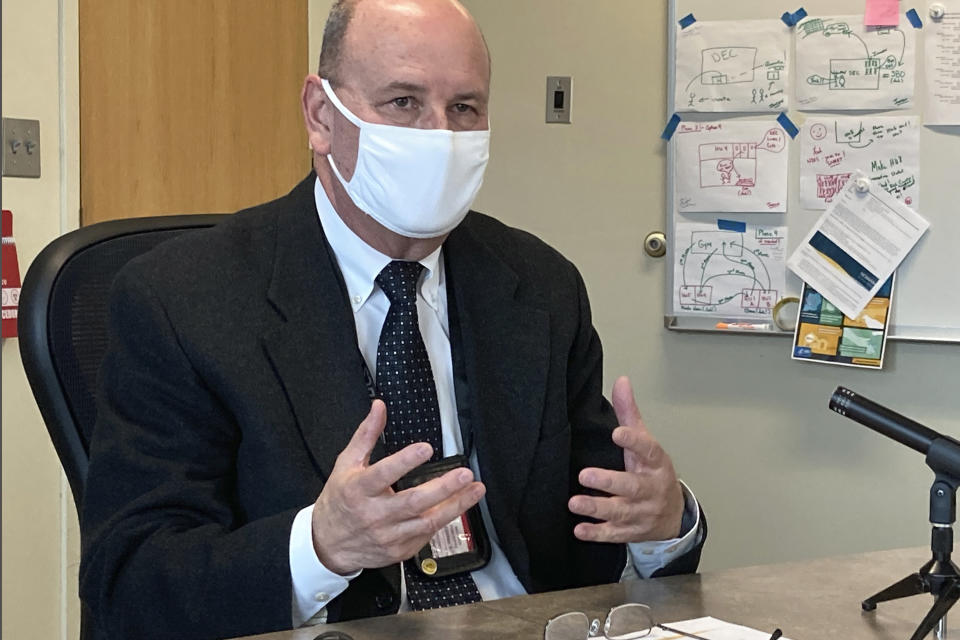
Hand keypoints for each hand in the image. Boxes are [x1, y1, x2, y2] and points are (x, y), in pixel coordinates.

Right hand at [311, 400, 485, 574]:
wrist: (328, 543)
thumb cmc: (340, 500)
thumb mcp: (346, 464)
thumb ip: (366, 435)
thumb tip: (379, 407)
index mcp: (359, 490)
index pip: (383, 474)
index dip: (405, 461)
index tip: (426, 448)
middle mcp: (374, 514)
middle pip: (413, 501)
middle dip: (443, 487)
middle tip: (464, 474)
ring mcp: (388, 536)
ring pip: (426, 521)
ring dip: (455, 505)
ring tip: (474, 489)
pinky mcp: (399, 551)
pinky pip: (426, 534)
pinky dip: (445, 520)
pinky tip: (459, 506)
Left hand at [568, 376, 683, 542]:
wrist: (672, 515)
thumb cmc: (651, 472)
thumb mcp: (645, 443)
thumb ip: (630, 414)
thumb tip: (621, 380)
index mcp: (656, 463)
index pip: (648, 450)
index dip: (634, 442)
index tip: (617, 433)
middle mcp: (651, 489)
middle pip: (632, 486)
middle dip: (610, 481)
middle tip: (585, 475)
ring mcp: (641, 513)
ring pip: (621, 512)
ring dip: (597, 507)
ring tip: (574, 502)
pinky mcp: (630, 531)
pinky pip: (614, 534)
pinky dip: (597, 533)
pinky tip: (580, 529)